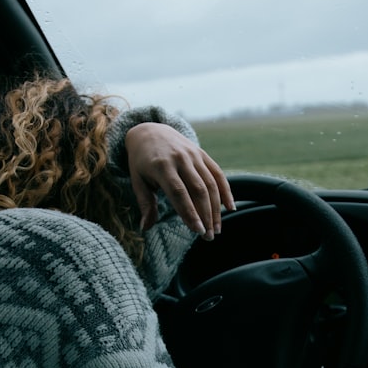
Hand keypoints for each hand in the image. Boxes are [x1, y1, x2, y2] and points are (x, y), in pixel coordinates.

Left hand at [125, 122, 234, 239]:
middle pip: (198, 190)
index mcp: (161, 166)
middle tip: (209, 236)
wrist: (150, 131)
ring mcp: (193, 155)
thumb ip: (145, 204)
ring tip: (217, 229)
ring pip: (210, 184)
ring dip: (216, 208)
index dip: (190, 213)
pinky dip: (226, 190)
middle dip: (206, 215)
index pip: (179, 193)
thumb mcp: (137, 181)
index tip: (198, 231)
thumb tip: (145, 228)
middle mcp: (180, 159)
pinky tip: (230, 207)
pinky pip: (218, 173)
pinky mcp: (202, 154)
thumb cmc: (141, 162)